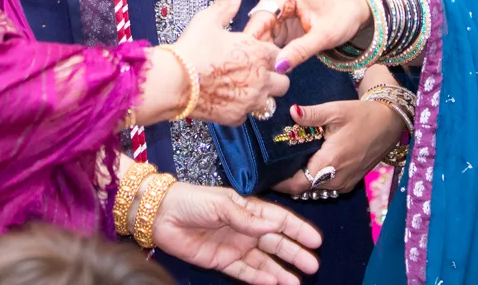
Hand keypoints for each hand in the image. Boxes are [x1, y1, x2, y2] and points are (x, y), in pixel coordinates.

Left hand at [151, 181, 321, 284]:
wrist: (162, 215)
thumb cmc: (193, 201)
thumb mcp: (222, 203)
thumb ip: (246, 218)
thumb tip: (272, 227)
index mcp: (249, 209)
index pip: (279, 220)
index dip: (298, 230)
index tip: (316, 240)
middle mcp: (246, 229)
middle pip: (276, 243)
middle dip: (295, 253)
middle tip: (313, 264)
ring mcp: (236, 246)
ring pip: (264, 261)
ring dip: (280, 271)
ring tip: (297, 282)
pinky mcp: (222, 261)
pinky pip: (245, 272)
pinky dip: (260, 278)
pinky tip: (273, 282)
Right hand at [170, 0, 290, 125]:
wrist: (173, 82)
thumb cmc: (193, 48)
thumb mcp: (209, 20)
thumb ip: (227, 4)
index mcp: (259, 53)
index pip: (279, 54)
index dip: (268, 53)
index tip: (256, 52)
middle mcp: (261, 79)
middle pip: (283, 82)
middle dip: (273, 77)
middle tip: (254, 72)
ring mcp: (250, 101)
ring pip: (269, 102)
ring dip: (261, 96)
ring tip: (243, 88)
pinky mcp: (236, 117)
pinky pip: (247, 115)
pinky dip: (241, 109)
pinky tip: (228, 100)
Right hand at [244, 0, 374, 72]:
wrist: (354, 8)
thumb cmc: (343, 16)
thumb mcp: (324, 36)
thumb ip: (300, 50)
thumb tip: (278, 67)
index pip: (260, 17)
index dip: (251, 40)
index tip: (246, 63)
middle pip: (258, 25)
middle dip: (255, 48)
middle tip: (254, 75)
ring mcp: (277, 6)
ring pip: (261, 32)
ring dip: (261, 51)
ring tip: (260, 73)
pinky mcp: (280, 18)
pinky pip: (269, 35)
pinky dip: (269, 50)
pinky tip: (268, 66)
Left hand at [271, 100, 407, 195]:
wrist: (389, 123)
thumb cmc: (362, 115)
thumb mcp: (336, 110)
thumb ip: (312, 114)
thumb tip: (291, 111)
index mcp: (330, 162)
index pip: (297, 184)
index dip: (279, 183)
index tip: (264, 173)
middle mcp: (337, 178)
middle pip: (303, 188)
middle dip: (286, 181)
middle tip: (270, 167)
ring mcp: (345, 183)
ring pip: (314, 189)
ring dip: (300, 181)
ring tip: (285, 166)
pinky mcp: (350, 182)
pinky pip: (325, 187)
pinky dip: (314, 180)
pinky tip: (306, 165)